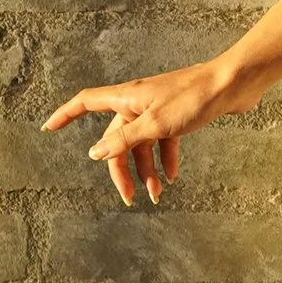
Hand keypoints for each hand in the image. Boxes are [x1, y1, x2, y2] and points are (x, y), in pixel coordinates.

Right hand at [41, 59, 240, 206]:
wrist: (233, 84)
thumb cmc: (194, 98)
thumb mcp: (155, 124)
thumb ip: (125, 139)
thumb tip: (95, 153)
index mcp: (126, 97)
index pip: (85, 103)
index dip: (65, 115)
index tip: (48, 128)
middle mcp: (138, 101)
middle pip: (117, 138)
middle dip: (121, 168)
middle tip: (129, 197)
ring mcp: (158, 108)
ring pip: (142, 143)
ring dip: (147, 169)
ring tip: (157, 194)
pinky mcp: (178, 115)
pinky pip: (163, 140)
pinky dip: (165, 158)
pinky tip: (172, 176)